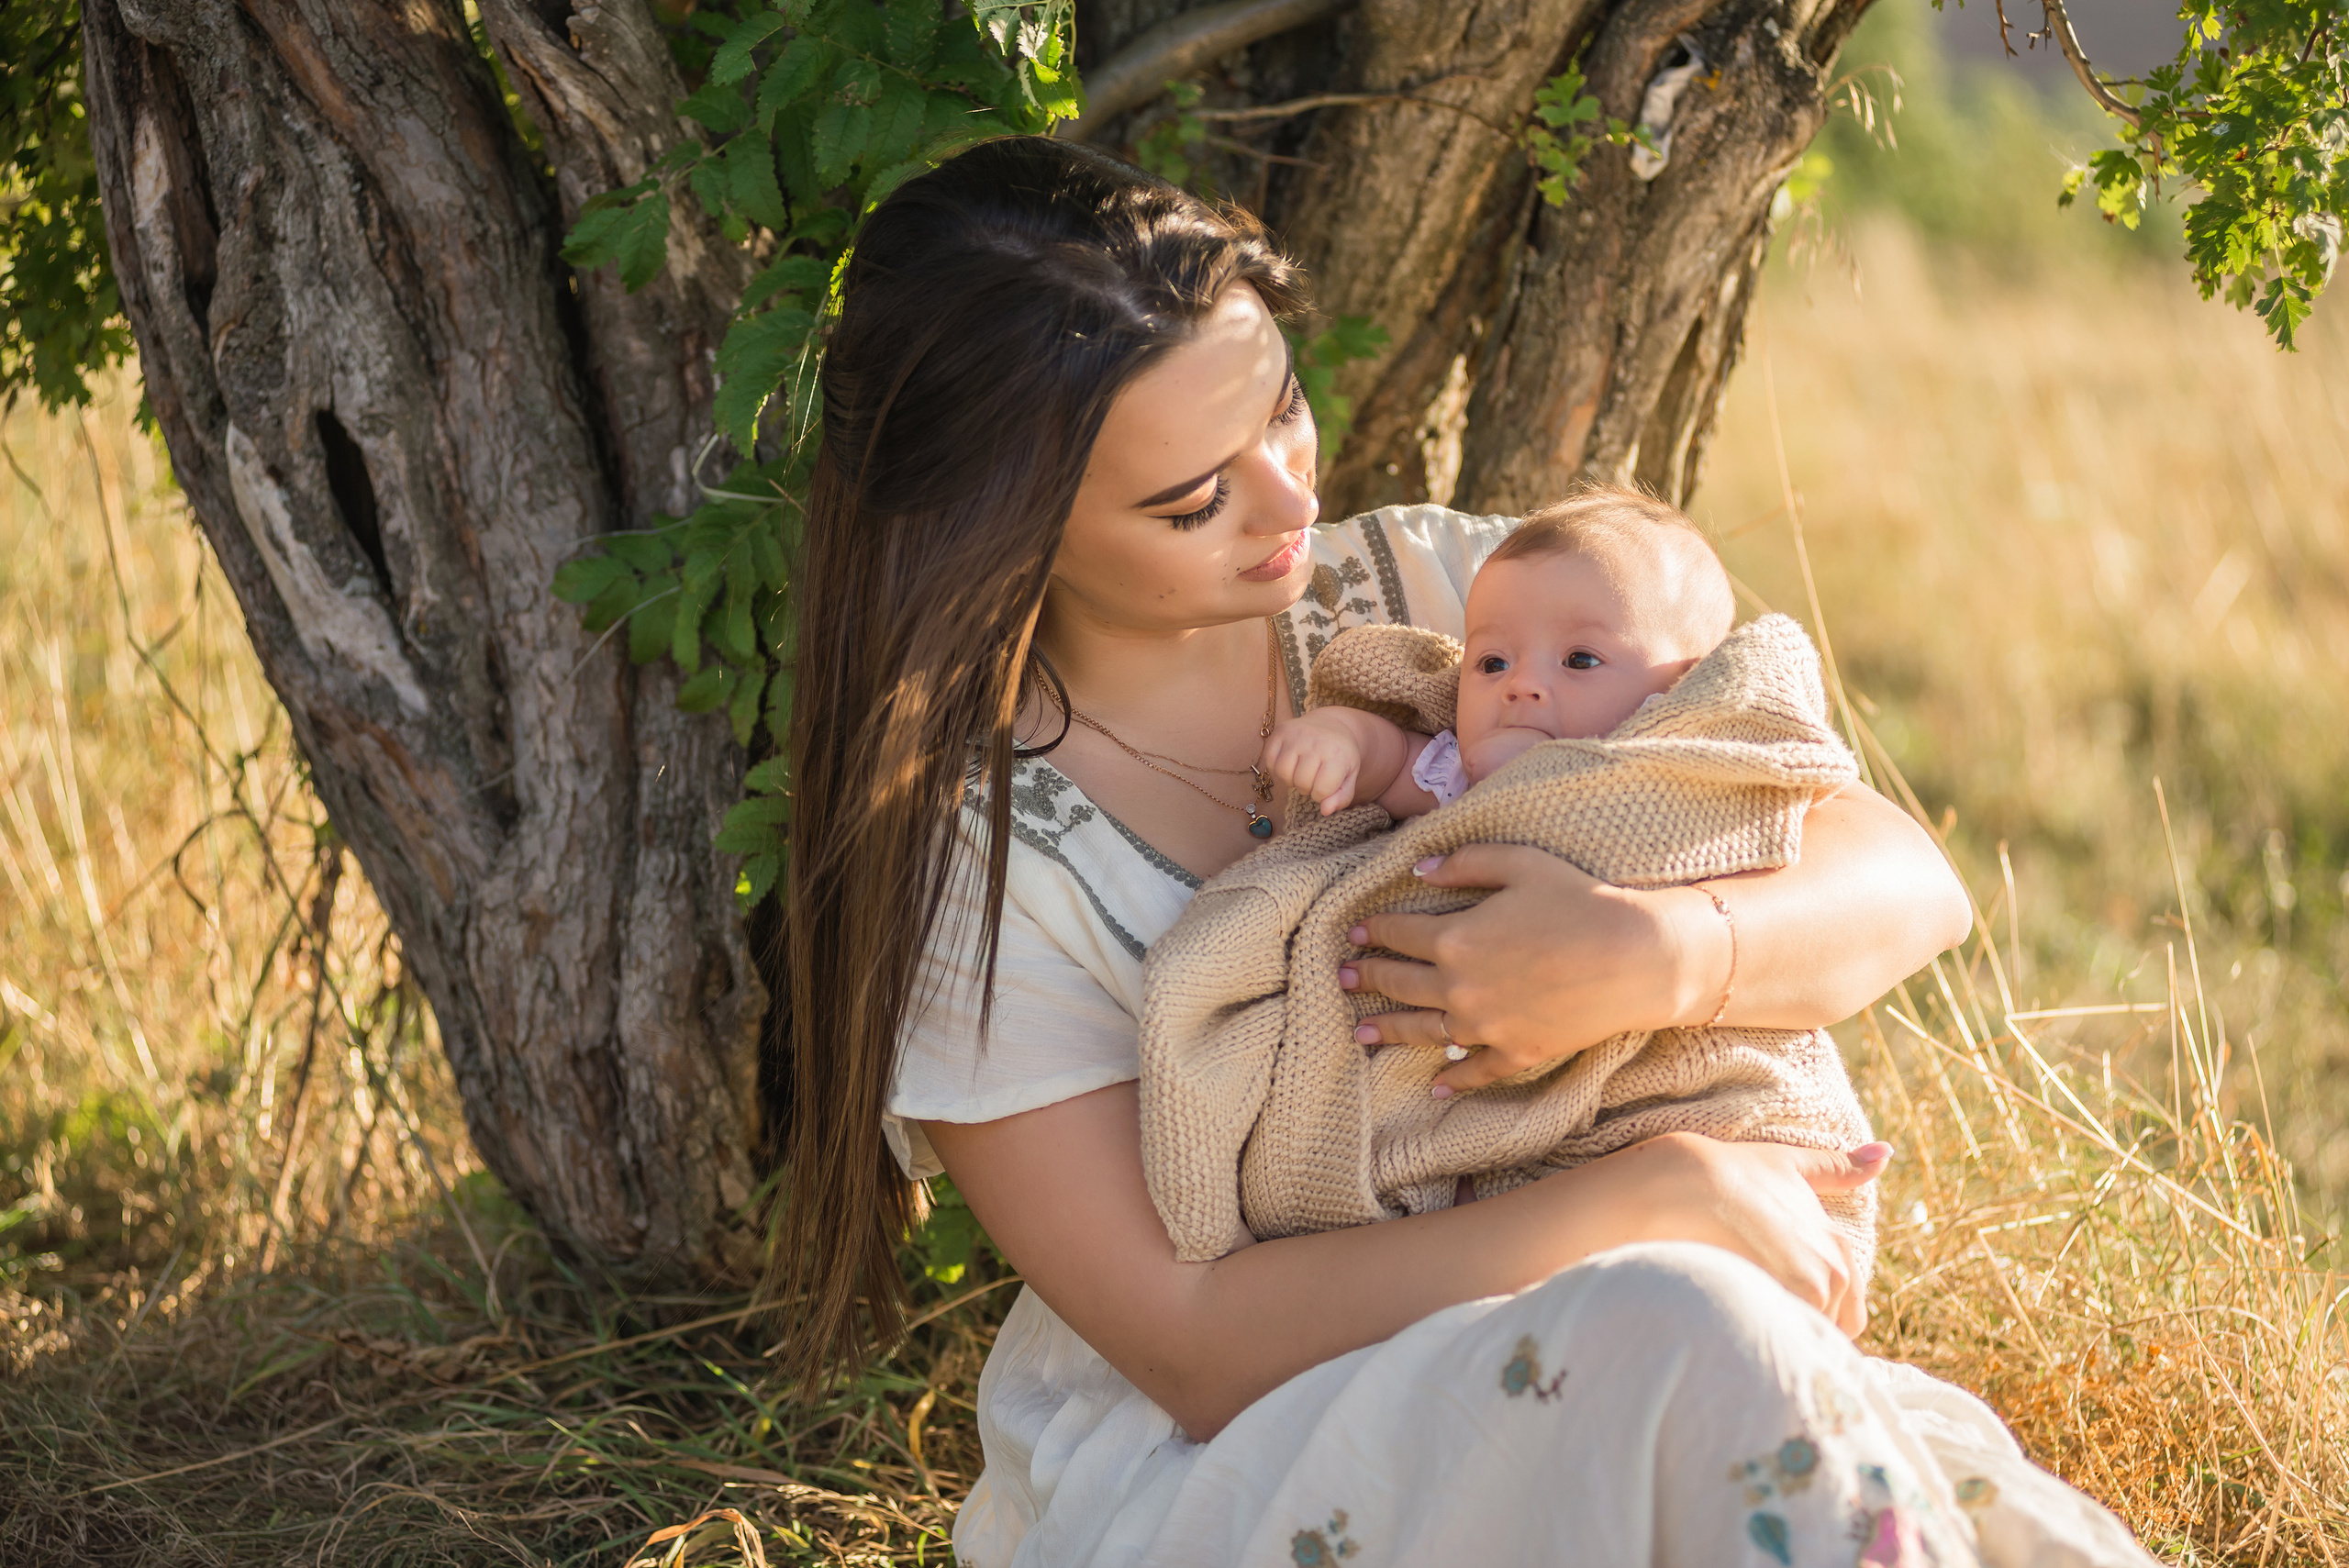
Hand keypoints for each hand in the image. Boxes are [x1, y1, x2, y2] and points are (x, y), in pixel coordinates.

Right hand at [1261, 713, 1366, 814]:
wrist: (1332, 724)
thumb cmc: (1341, 756)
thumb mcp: (1349, 777)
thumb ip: (1342, 797)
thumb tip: (1325, 811)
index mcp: (1337, 754)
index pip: (1321, 790)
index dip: (1322, 795)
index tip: (1325, 786)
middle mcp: (1316, 742)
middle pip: (1301, 782)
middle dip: (1306, 788)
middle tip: (1312, 779)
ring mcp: (1296, 735)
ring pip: (1283, 772)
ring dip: (1290, 779)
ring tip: (1300, 773)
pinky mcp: (1281, 731)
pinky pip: (1270, 761)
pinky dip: (1277, 769)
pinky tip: (1289, 764)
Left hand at [1338, 843, 1728, 1095]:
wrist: (1637, 957)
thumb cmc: (1582, 901)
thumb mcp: (1520, 863)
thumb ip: (1465, 863)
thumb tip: (1418, 869)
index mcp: (1456, 937)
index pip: (1399, 933)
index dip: (1373, 931)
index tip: (1355, 933)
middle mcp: (1461, 986)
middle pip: (1402, 983)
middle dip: (1368, 979)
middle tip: (1341, 980)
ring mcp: (1487, 1025)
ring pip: (1425, 1031)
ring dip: (1389, 1032)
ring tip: (1362, 1034)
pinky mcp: (1517, 1052)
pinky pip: (1476, 1071)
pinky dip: (1453, 1080)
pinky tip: (1434, 1087)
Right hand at [1622, 1132, 1889, 1334]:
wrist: (1693, 1181)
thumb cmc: (1735, 1170)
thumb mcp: (1792, 1164)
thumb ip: (1838, 1168)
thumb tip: (1886, 1151)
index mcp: (1839, 1246)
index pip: (1848, 1310)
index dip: (1815, 1315)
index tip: (1781, 1309)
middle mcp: (1837, 1270)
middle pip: (1832, 1329)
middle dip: (1803, 1328)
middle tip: (1763, 1316)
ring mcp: (1816, 1287)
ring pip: (1807, 1336)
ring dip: (1784, 1335)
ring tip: (1748, 1316)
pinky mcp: (1791, 1299)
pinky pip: (1790, 1339)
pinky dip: (1771, 1338)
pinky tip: (1742, 1324)